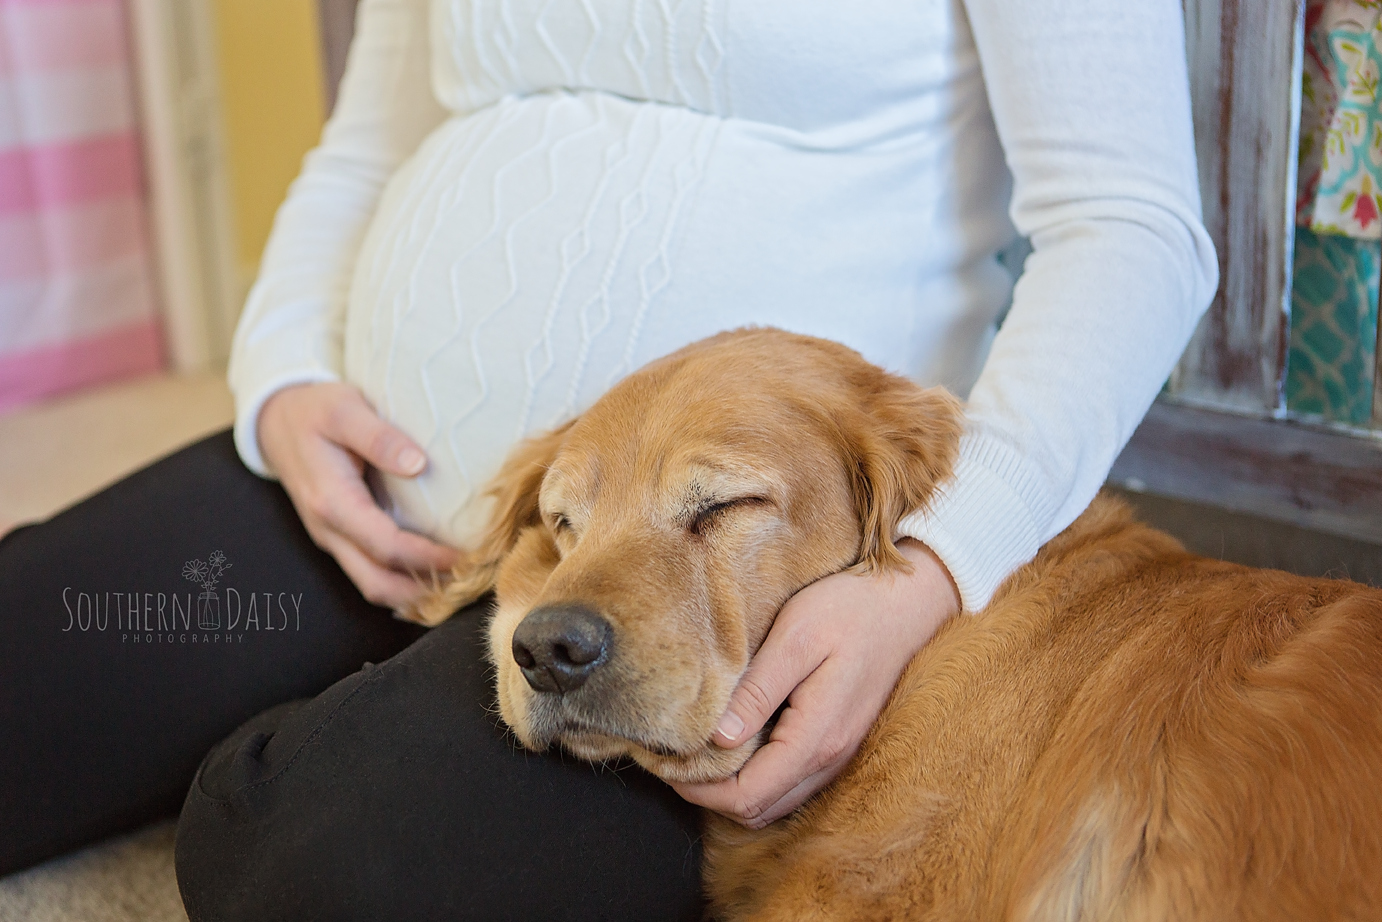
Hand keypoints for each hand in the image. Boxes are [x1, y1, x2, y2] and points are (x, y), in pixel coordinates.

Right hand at [258, 382, 458, 609]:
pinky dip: (401, 581)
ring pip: (372, 585)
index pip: (386, 547)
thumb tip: (417, 464)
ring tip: (457, 584)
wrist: (276, 420)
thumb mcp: (344, 409)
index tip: (465, 556)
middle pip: (378, 583)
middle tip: (469, 581)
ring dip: (413, 593)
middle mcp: (329, 530)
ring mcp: (332, 538)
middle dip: (424, 591)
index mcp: (332, 502)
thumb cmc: (313, 411)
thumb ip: (378, 437)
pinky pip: (369, 572)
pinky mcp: (339, 537)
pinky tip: (432, 574)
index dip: (428, 558)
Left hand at [672, 539, 958, 827]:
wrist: (908, 603)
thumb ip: (758, 690)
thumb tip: (720, 737)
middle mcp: (830, 758)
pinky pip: (791, 782)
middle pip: (758, 809)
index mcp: (816, 736)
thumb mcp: (797, 637)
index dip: (699, 789)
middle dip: (708, 793)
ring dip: (732, 788)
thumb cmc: (851, 610)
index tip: (664, 763)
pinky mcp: (839, 742)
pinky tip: (735, 742)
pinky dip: (756, 776)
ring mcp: (838, 754)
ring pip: (774, 801)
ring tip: (696, 751)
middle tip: (671, 758)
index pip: (747, 795)